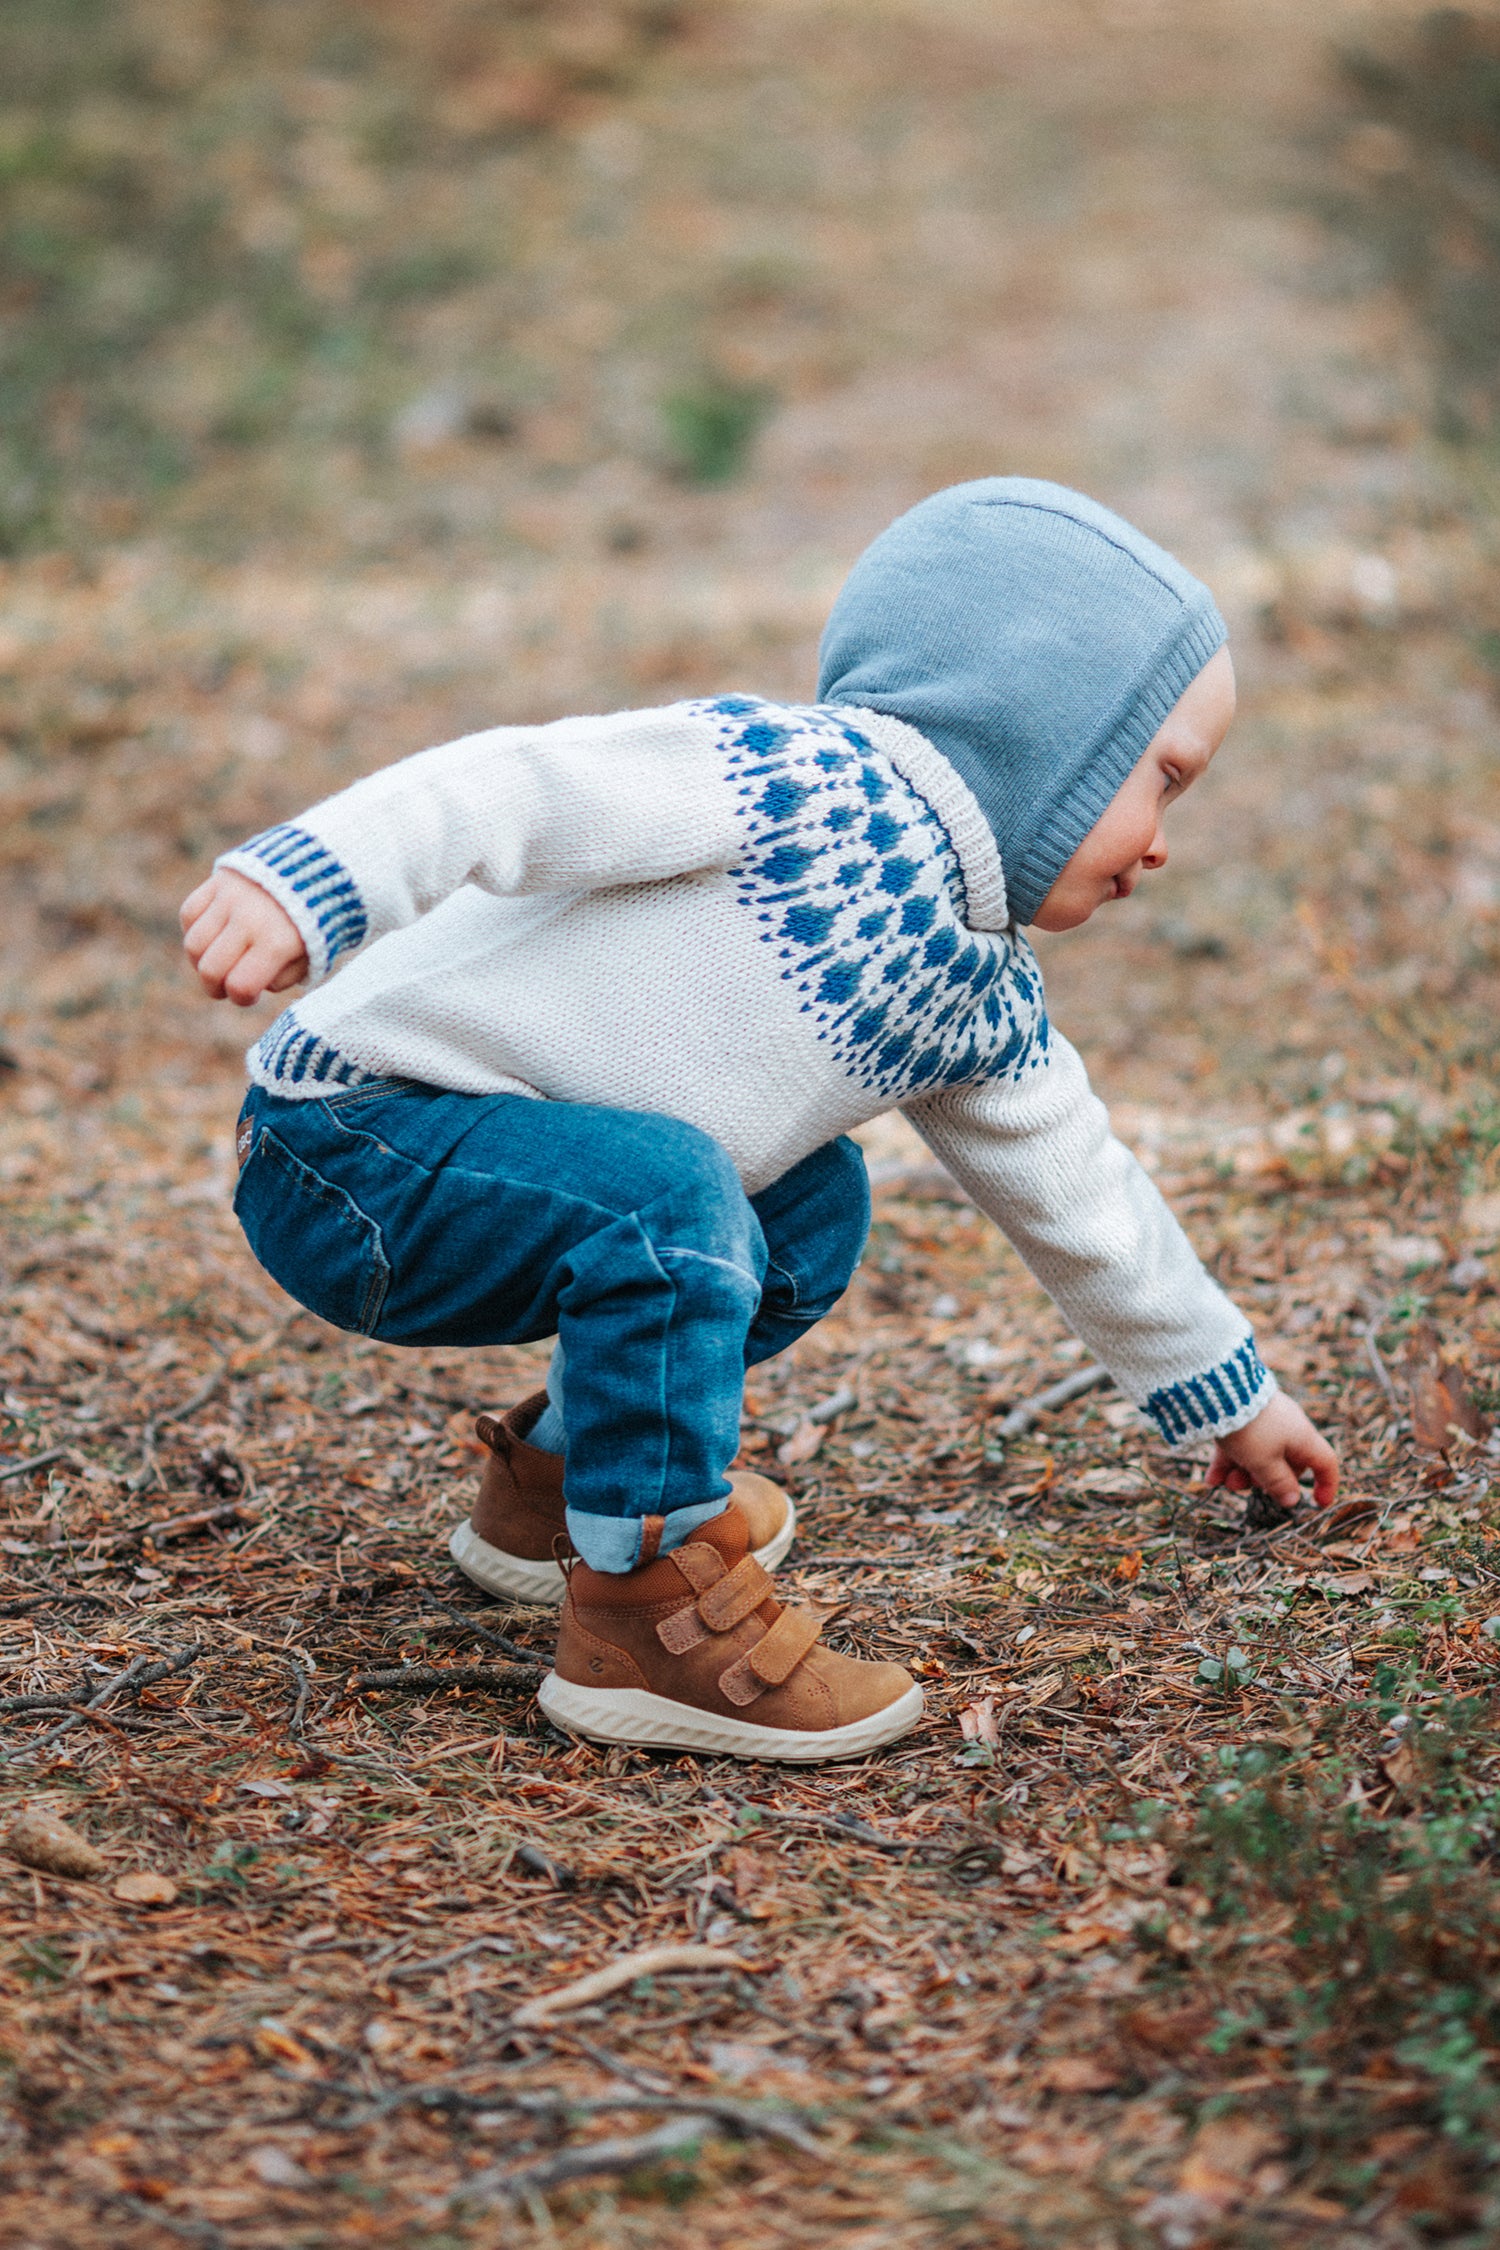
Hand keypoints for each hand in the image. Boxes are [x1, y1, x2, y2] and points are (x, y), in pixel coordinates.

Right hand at [180, 868, 307, 1005]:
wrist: (320, 864)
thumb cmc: (319, 917)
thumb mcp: (315, 953)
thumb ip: (283, 977)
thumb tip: (250, 986)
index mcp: (277, 942)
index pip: (240, 986)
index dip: (241, 999)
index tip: (250, 996)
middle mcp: (249, 920)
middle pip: (209, 970)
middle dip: (215, 988)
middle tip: (227, 986)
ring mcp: (230, 898)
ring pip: (193, 944)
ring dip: (200, 962)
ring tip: (219, 961)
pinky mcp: (218, 880)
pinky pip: (189, 914)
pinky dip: (194, 930)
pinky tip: (214, 934)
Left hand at [1206, 1392, 1338, 1510]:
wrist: (1220, 1391)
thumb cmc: (1250, 1429)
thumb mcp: (1263, 1462)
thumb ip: (1279, 1483)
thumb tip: (1292, 1500)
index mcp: (1303, 1438)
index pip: (1325, 1462)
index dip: (1326, 1484)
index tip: (1317, 1503)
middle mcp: (1288, 1428)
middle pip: (1285, 1464)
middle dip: (1263, 1481)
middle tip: (1242, 1486)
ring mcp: (1265, 1422)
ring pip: (1258, 1456)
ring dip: (1241, 1474)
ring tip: (1223, 1482)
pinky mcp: (1243, 1416)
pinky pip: (1240, 1445)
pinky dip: (1228, 1461)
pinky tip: (1211, 1478)